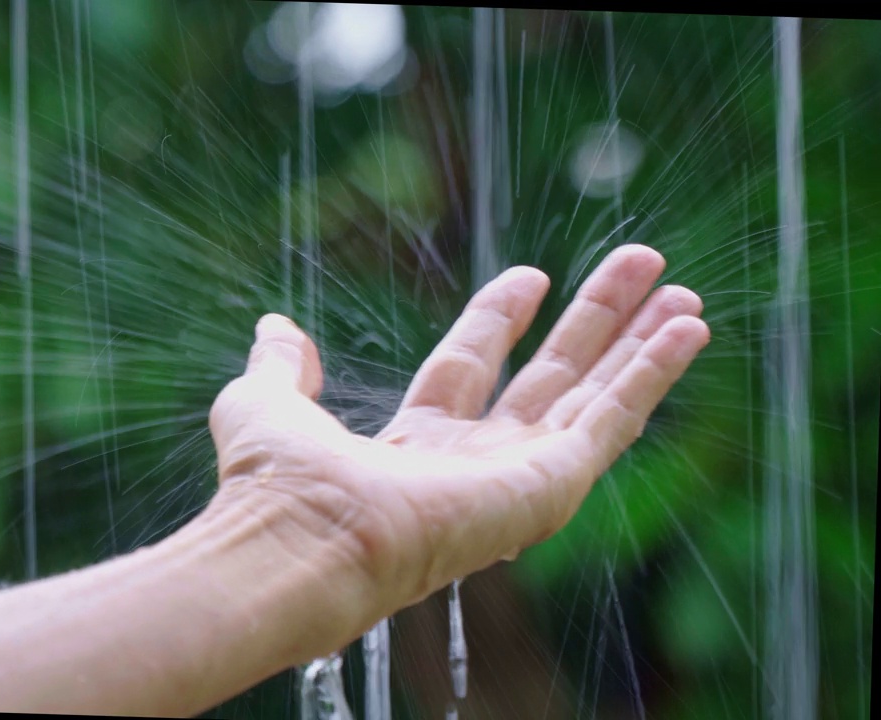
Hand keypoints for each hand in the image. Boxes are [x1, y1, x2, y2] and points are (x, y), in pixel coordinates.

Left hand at [206, 244, 709, 629]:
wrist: (306, 540)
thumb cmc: (276, 484)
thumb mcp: (263, 404)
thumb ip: (278, 367)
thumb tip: (275, 326)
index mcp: (413, 445)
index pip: (468, 368)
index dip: (500, 318)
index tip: (532, 275)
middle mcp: (474, 463)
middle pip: (548, 376)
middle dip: (593, 322)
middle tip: (638, 265)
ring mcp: (518, 476)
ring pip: (593, 395)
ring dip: (639, 343)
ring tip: (682, 290)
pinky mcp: (552, 484)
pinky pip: (614, 420)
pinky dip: (653, 373)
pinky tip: (688, 329)